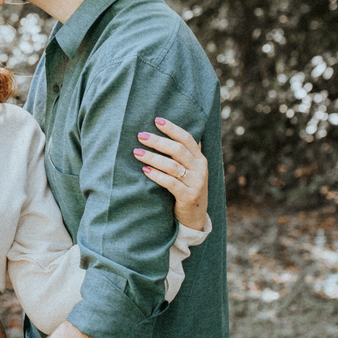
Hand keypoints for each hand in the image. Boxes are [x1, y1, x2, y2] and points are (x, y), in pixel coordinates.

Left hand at [134, 116, 207, 230]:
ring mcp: (196, 183)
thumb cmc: (187, 189)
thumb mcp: (190, 171)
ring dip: (153, 157)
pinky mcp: (188, 197)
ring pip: (172, 166)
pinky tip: (144, 170)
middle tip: (140, 136)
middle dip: (157, 141)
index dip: (172, 128)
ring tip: (136, 152)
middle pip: (178, 150)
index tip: (156, 120)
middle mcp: (201, 169)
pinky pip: (170, 183)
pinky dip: (156, 175)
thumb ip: (183, 155)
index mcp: (200, 159)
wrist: (195, 218)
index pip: (187, 138)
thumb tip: (168, 133)